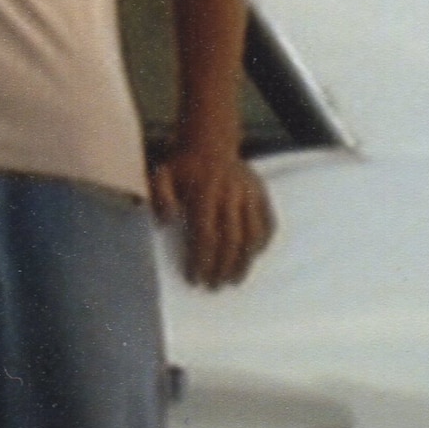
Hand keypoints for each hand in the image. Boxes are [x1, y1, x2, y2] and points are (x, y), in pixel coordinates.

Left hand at [151, 134, 271, 287]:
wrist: (210, 141)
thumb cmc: (183, 166)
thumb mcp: (162, 176)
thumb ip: (160, 198)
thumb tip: (165, 222)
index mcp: (205, 192)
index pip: (205, 235)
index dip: (201, 260)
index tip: (195, 279)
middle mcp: (230, 193)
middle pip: (230, 239)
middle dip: (222, 267)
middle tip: (214, 286)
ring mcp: (250, 193)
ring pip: (252, 234)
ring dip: (244, 261)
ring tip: (235, 280)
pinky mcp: (262, 192)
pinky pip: (268, 222)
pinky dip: (262, 243)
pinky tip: (253, 258)